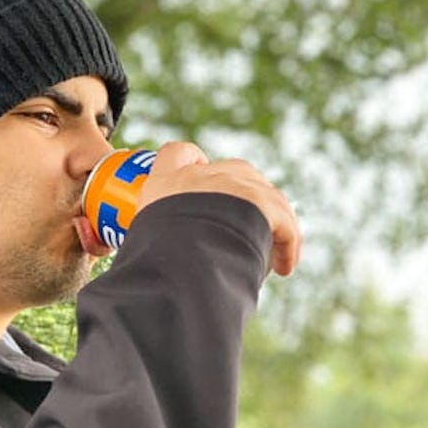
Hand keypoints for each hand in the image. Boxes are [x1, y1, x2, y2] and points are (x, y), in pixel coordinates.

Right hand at [136, 142, 300, 275]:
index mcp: (165, 182)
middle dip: (245, 197)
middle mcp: (201, 175)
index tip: (201, 183)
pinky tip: (284, 267)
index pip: (176, 153)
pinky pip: (284, 221)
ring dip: (271, 222)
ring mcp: (234, 184)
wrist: (178, 263)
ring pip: (266, 194)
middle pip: (234, 170)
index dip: (191, 162)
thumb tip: (140, 274)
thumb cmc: (153, 263)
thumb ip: (149, 246)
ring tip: (270, 254)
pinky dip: (287, 244)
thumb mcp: (142, 248)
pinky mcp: (263, 200)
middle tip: (246, 229)